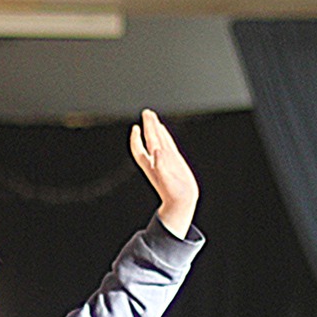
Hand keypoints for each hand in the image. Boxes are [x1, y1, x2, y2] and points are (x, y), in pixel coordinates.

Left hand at [130, 109, 197, 237]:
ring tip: (152, 117)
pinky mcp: (174, 162)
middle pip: (150, 140)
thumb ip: (161, 166)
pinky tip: (163, 130)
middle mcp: (157, 160)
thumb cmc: (174, 196)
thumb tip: (156, 151)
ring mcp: (166, 160)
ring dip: (155, 129)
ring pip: (158, 140)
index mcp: (152, 165)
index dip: (136, 139)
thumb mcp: (166, 181)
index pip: (139, 149)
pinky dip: (164, 136)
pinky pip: (168, 145)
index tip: (135, 128)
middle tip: (147, 112)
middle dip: (148, 126)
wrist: (181, 204)